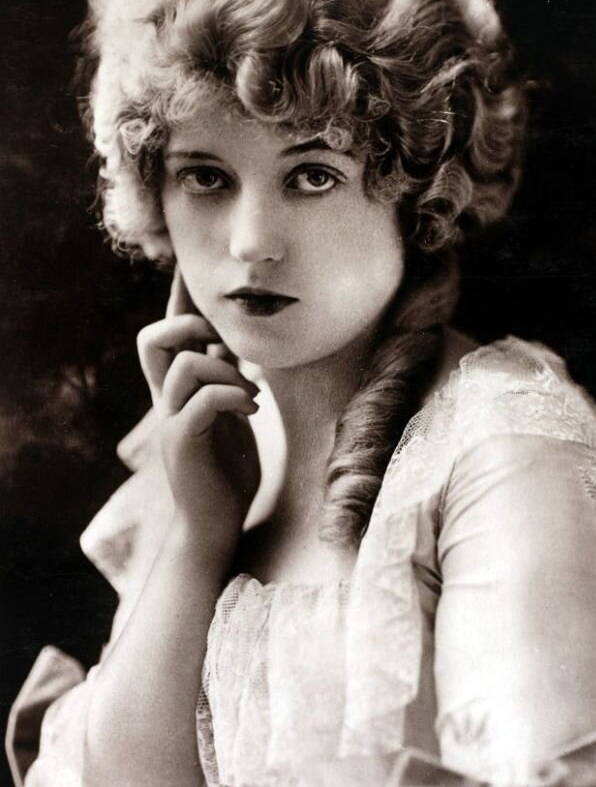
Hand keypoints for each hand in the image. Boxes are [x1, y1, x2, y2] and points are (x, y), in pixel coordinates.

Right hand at [136, 271, 260, 558]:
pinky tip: (252, 411)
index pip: (168, 334)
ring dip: (226, 371)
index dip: (177, 298)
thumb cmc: (225, 467)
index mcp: (177, 390)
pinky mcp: (184, 444)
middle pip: (151, 339)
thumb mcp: (228, 413)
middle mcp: (166, 400)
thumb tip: (229, 342)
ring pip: (185, 365)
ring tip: (250, 394)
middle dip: (188, 325)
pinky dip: (234, 397)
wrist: (216, 522)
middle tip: (221, 342)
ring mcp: (171, 421)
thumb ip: (223, 378)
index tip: (185, 264)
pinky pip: (203, 402)